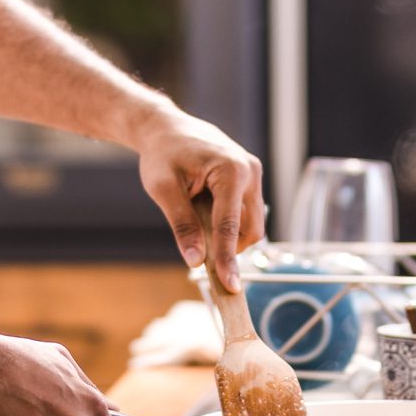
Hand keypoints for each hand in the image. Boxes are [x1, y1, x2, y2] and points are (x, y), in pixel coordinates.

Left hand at [134, 111, 266, 292]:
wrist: (165, 128)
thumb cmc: (162, 154)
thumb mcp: (163, 190)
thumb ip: (182, 225)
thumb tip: (196, 260)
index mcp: (231, 170)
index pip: (230, 226)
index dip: (228, 259)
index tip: (230, 287)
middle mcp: (250, 171)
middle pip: (251, 229)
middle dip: (230, 248)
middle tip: (200, 256)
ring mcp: (253, 173)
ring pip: (252, 223)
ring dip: (229, 235)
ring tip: (197, 222)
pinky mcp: (250, 178)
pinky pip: (246, 212)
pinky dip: (230, 223)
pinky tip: (205, 214)